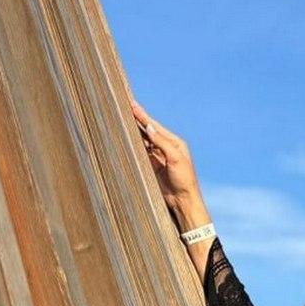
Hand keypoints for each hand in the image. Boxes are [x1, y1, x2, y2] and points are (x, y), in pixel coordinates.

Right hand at [128, 93, 203, 216]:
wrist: (182, 200)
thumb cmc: (184, 179)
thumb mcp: (175, 158)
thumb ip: (162, 142)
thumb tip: (149, 127)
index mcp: (174, 142)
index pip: (154, 126)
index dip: (142, 116)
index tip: (132, 105)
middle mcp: (165, 147)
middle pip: (147, 131)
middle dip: (136, 120)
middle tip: (124, 107)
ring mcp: (157, 157)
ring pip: (142, 141)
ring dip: (132, 132)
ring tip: (120, 119)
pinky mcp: (151, 167)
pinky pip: (139, 153)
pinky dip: (132, 145)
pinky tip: (125, 138)